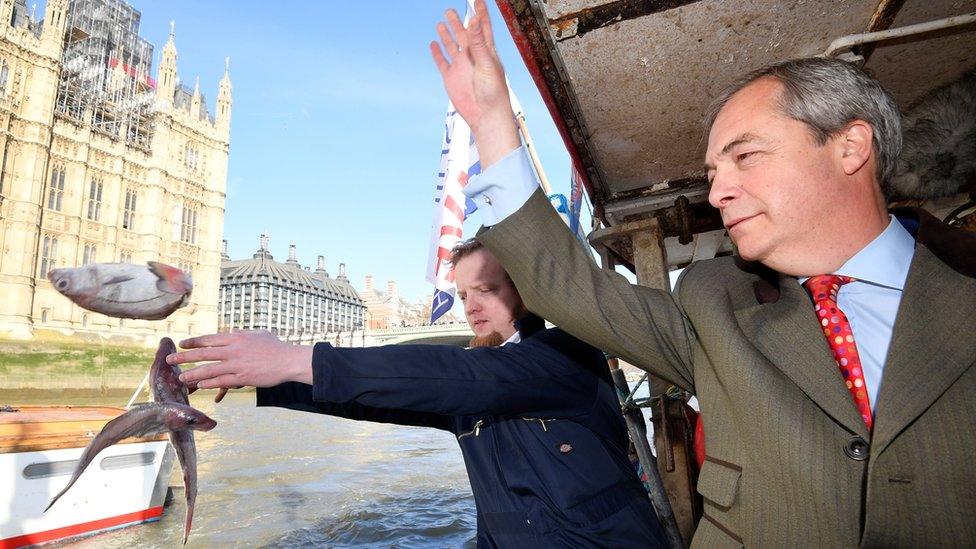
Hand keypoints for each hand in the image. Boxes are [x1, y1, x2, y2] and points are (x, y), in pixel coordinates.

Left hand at [166, 330, 313, 389]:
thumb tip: (232, 332)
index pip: (209, 339)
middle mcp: (233, 350)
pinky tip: (200, 385)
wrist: (288, 360)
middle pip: (203, 353)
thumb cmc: (276, 347)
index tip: (181, 344)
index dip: (193, 342)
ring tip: (181, 378)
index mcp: (236, 337)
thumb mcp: (258, 334)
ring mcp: (237, 364)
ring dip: (193, 374)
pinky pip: (221, 381)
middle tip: (170, 360)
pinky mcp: (242, 377)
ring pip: (209, 369)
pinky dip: (209, 383)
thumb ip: (243, 333)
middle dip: (184, 357)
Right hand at [431, 0, 519, 166]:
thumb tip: (474, 20)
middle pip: (464, 34)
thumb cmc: (493, 91)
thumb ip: (479, 42)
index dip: (480, 13)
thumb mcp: (486, 63)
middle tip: (451, 10)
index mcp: (486, 51)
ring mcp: (461, 67)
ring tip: (441, 22)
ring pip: (452, 46)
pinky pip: (442, 62)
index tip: (477, 0)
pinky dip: (437, 53)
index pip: (482, 27)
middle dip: (458, 21)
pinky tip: (433, 44)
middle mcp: (473, 57)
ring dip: (447, 34)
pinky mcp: (451, 78)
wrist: (486, 115)